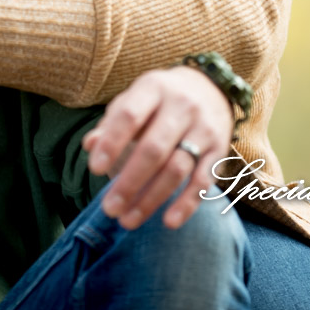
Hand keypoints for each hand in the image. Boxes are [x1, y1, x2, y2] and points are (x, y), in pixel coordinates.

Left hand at [81, 66, 232, 230]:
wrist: (210, 88)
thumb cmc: (159, 101)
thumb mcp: (135, 99)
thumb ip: (112, 123)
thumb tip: (90, 146)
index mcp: (154, 89)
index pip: (130, 116)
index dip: (112, 143)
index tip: (95, 169)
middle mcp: (182, 106)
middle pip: (154, 148)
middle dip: (130, 182)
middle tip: (109, 208)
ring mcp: (204, 128)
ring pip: (177, 168)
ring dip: (152, 199)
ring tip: (128, 220)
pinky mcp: (220, 149)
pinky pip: (204, 181)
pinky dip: (187, 203)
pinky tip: (169, 221)